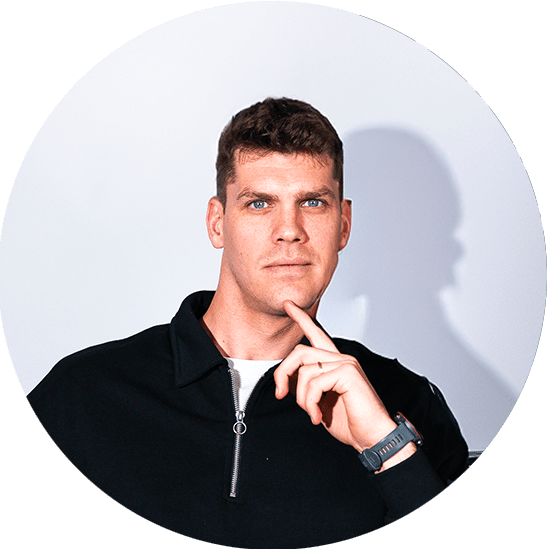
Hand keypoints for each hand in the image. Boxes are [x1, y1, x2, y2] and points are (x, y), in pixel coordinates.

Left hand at [274, 301, 415, 467]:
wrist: (372, 438)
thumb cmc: (351, 423)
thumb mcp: (320, 403)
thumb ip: (308, 387)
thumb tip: (288, 384)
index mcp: (335, 363)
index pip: (316, 334)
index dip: (301, 319)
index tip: (289, 305)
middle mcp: (341, 358)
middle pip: (299, 351)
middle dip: (283, 373)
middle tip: (281, 394)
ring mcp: (346, 363)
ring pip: (304, 370)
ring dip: (301, 397)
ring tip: (312, 413)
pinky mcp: (348, 373)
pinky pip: (314, 383)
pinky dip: (310, 403)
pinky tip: (317, 416)